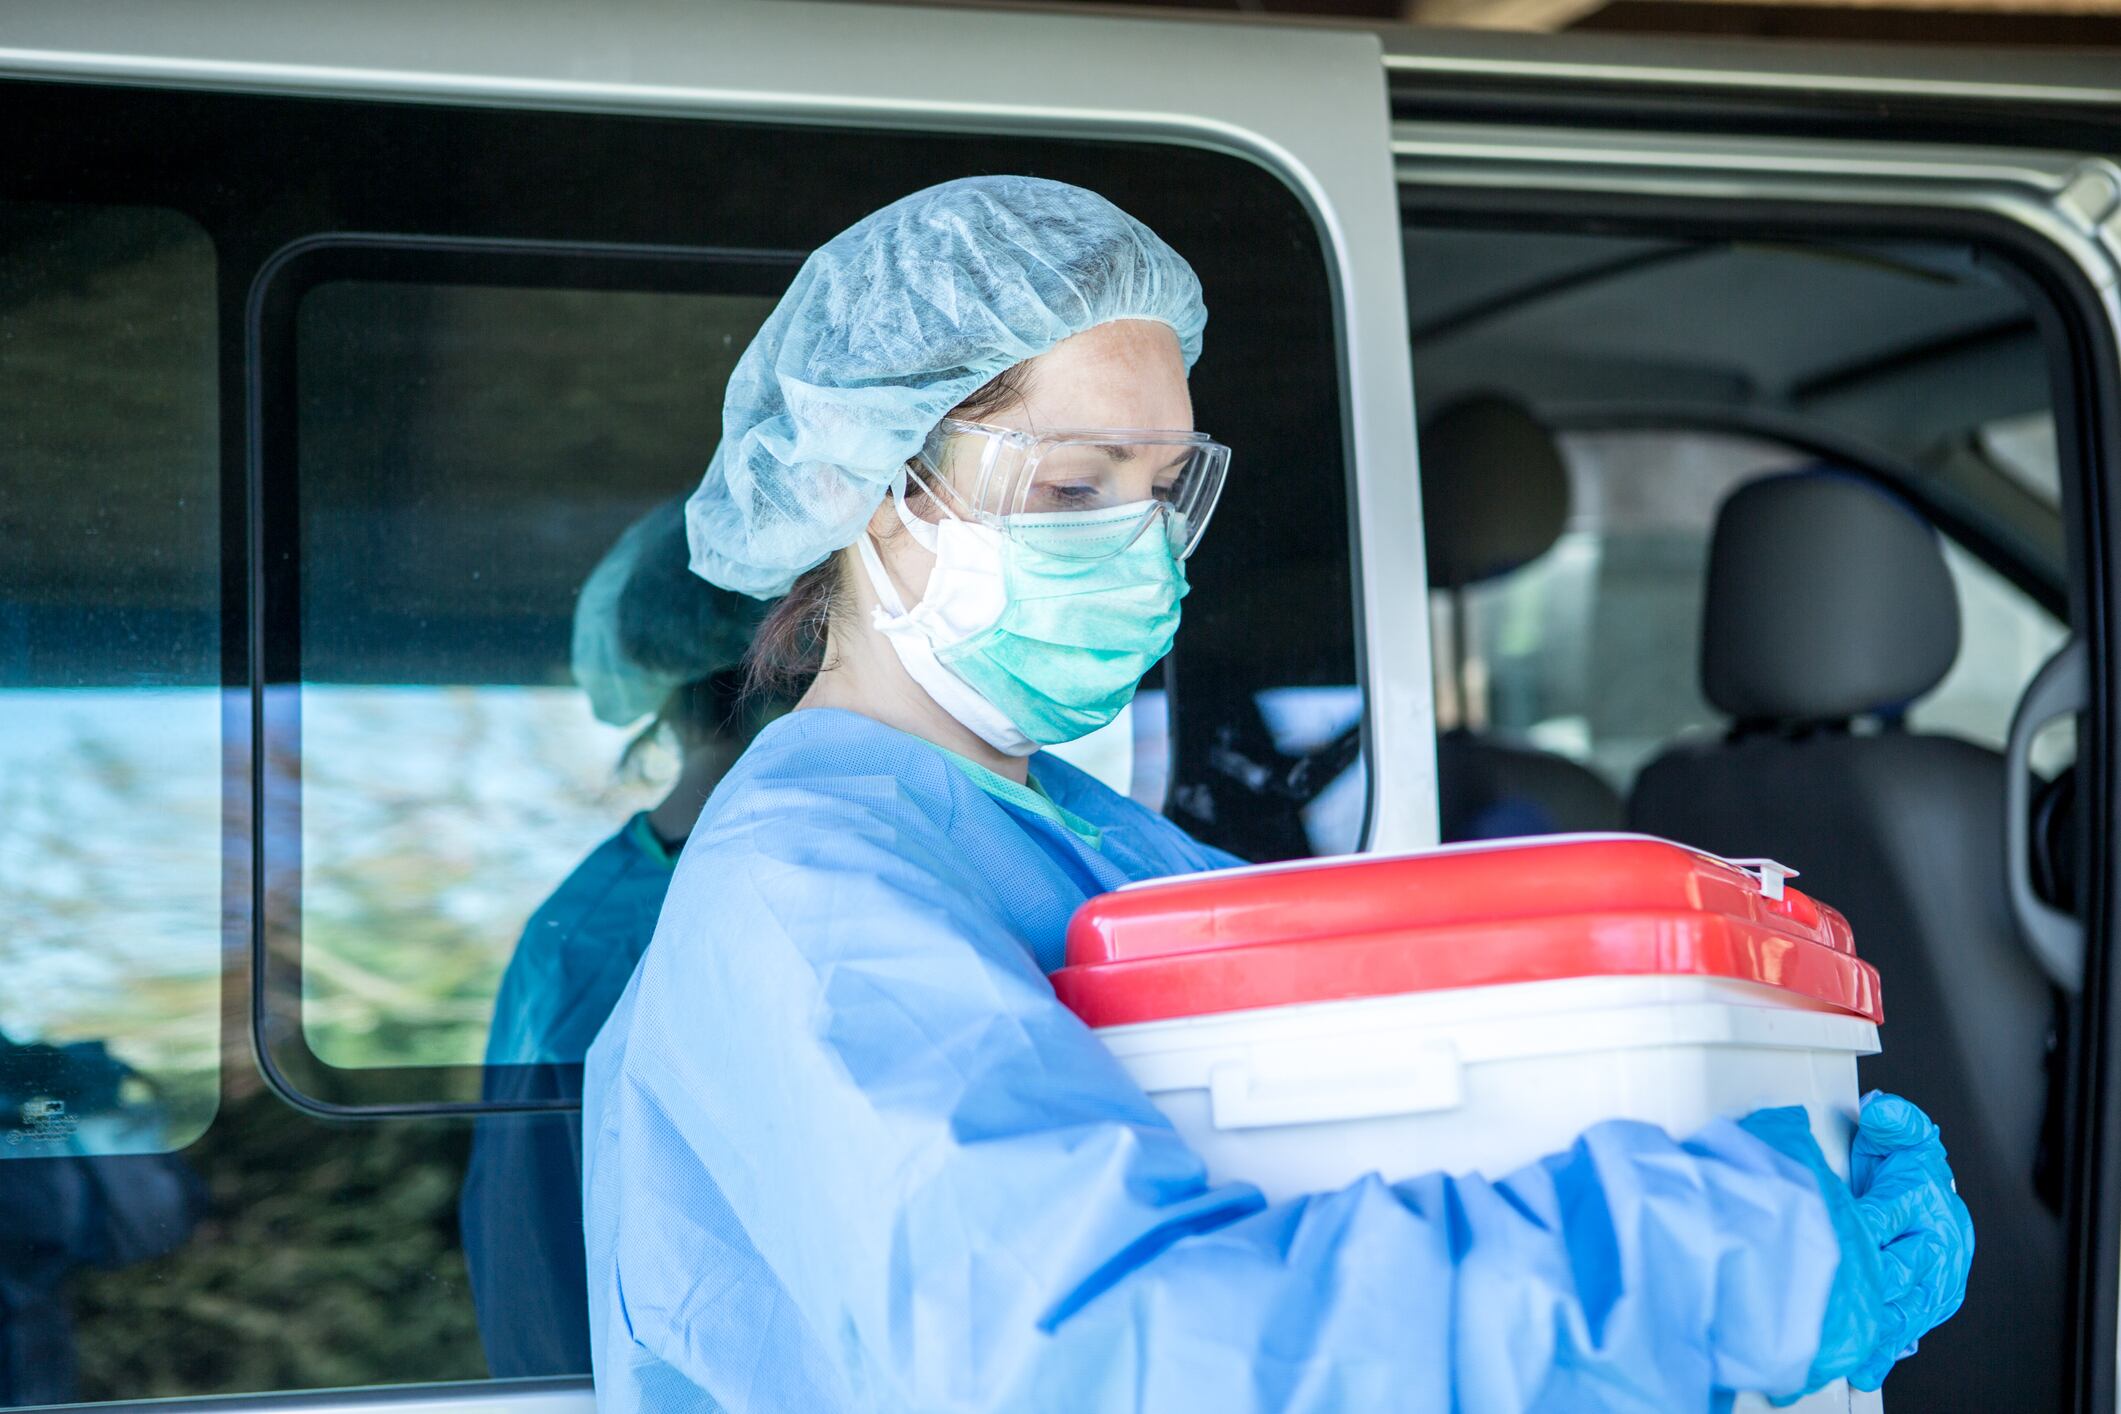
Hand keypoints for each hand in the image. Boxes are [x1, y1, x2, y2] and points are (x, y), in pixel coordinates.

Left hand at [1842, 1092, 1974, 1387]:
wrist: (1919, 1189)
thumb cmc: (1902, 1164)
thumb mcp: (1897, 1133)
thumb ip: (1893, 1120)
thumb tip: (1882, 1110)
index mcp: (1928, 1203)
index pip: (1888, 1215)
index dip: (1857, 1225)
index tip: (1829, 1231)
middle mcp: (1938, 1248)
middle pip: (1897, 1271)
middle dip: (1865, 1284)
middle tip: (1830, 1296)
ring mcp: (1934, 1283)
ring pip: (1906, 1310)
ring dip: (1878, 1328)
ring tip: (1851, 1345)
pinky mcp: (1925, 1307)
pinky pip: (1906, 1332)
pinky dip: (1885, 1351)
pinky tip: (1865, 1366)